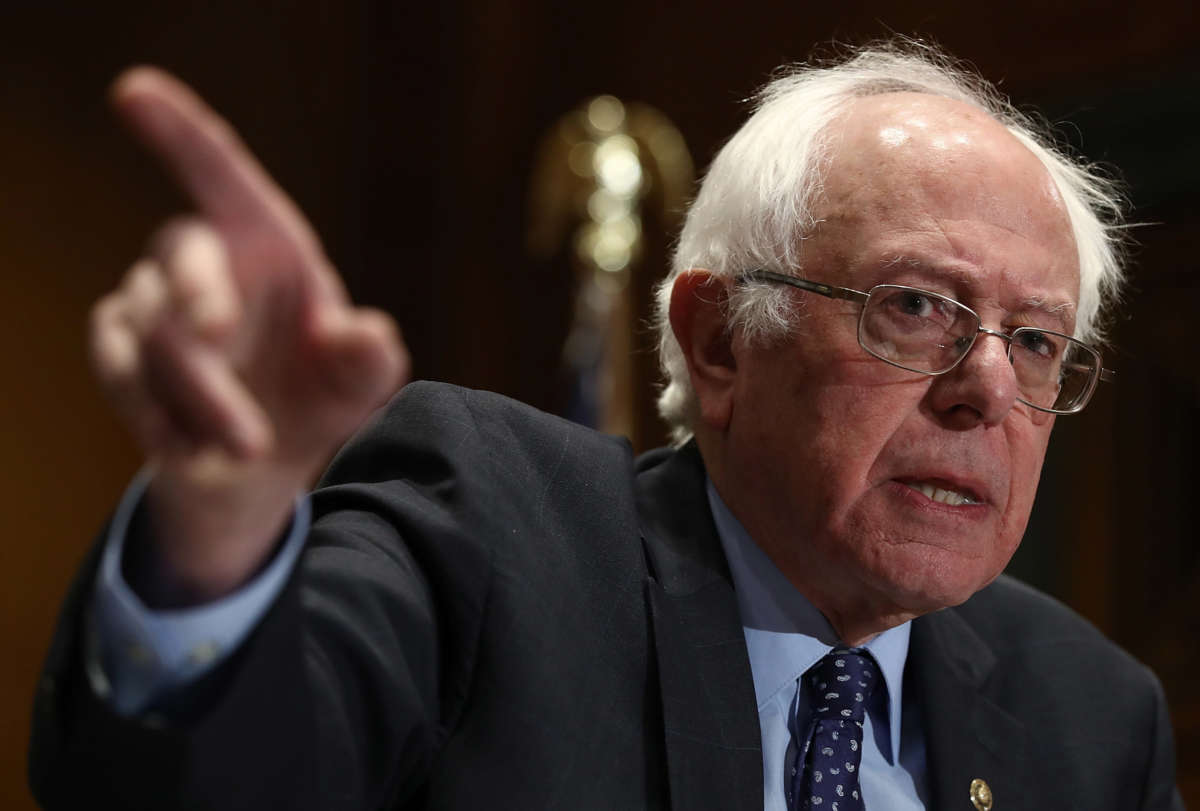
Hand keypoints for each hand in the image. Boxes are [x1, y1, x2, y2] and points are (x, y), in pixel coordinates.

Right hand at [90, 68, 408, 602]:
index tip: (133, 89)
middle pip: (181, 258)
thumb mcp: (358, 378)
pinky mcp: (124, 357)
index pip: (218, 173)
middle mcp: (202, 261)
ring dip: (198, 395)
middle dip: (198, 298)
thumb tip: (371, 335)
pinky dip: (156, 417)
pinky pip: (122, 376)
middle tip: (215, 340)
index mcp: (264, 240)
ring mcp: (153, 308)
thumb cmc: (318, 389)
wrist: (265, 456)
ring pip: (152, 333)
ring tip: (246, 449)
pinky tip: (193, 454)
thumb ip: (369, 356)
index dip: (178, 132)